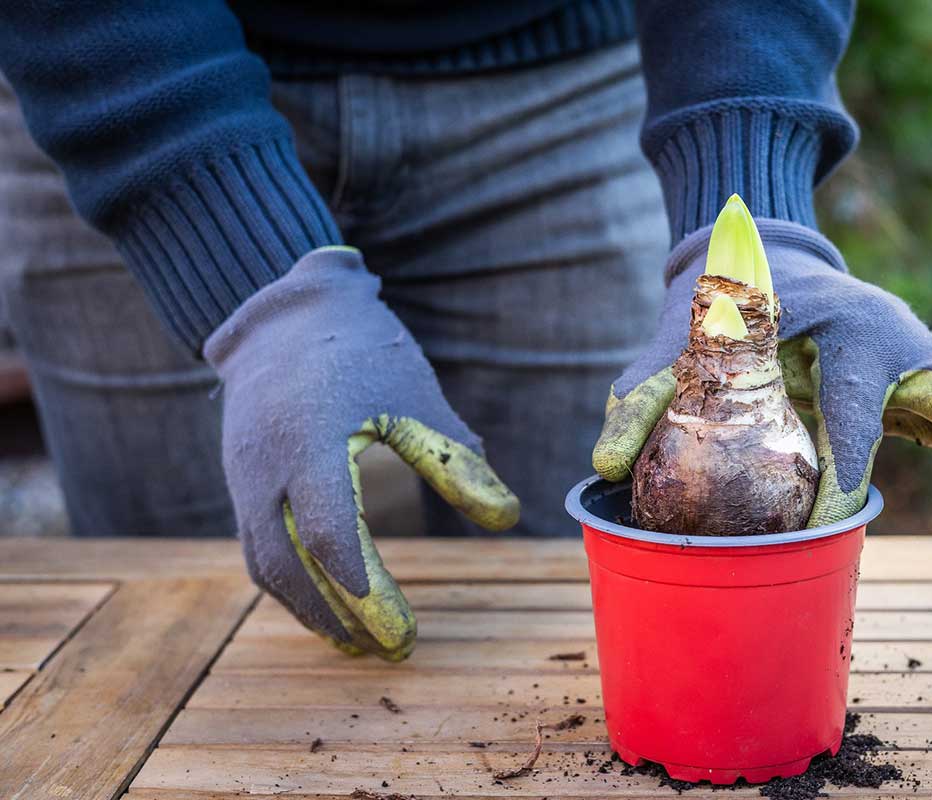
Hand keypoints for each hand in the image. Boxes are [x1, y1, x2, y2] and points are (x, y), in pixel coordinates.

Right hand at [205, 247, 518, 659]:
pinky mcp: (241, 482)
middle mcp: (265, 467)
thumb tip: (507, 518)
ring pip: (267, 565)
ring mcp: (244, 477)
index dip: (364, 588)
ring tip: (360, 643)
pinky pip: (258, 548)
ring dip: (311, 611)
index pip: (332, 533)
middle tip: (394, 650)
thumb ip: (456, 461)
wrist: (286, 317)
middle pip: (292, 565)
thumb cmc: (364, 352)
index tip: (400, 628)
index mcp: (311, 442)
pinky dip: (292, 586)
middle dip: (341, 616)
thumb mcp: (416, 396)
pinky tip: (330, 605)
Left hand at [593, 220, 931, 532]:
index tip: (832, 523)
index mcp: (833, 320)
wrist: (766, 254)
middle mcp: (891, 331)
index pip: (850, 399)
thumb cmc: (718, 303)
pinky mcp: (922, 375)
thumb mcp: (678, 337)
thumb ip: (644, 391)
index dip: (843, 465)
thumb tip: (602, 465)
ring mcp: (915, 351)